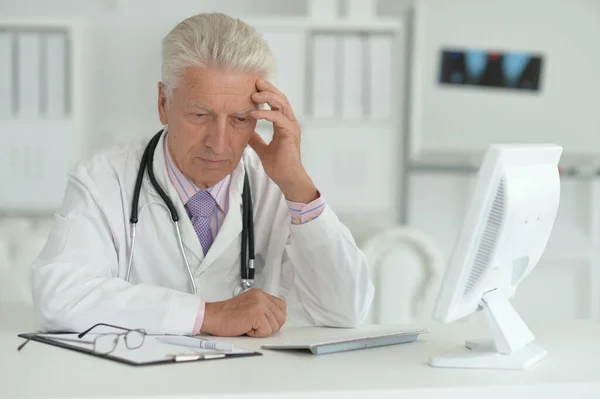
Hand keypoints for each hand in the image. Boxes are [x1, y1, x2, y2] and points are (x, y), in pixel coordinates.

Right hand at [200, 288, 286, 336]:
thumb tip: (276, 320)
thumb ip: (263, 309)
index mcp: (260, 294)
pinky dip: (256, 334)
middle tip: (253, 326)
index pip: (281, 307)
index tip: (263, 323)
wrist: (212, 317)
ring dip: (262, 331)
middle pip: (281, 318)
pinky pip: (266, 331)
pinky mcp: (256, 313)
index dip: (275, 319)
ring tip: (248, 325)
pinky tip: (245, 328)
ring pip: (275, 325)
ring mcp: (259, 304)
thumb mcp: (248, 306)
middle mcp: (261, 296)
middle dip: (269, 327)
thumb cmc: (226, 316)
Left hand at [248, 80, 318, 203]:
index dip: (268, 93)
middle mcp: (290, 123)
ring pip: (281, 105)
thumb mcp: (262, 149)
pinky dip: (266, 114)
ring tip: (254, 95)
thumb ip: (256, 138)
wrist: (287, 179)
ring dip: (267, 98)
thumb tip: (245, 131)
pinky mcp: (290, 134)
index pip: (277, 103)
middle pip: (281, 98)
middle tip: (255, 82)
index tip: (254, 86)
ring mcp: (291, 128)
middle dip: (268, 89)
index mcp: (284, 124)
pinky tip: (253, 114)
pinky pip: (278, 119)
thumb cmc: (278, 166)